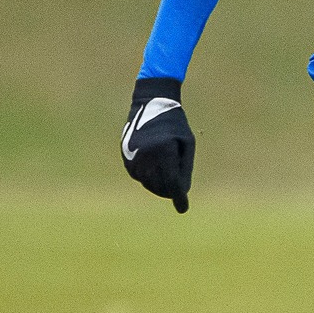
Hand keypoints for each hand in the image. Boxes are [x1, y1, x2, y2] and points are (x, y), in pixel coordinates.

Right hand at [121, 77, 193, 212]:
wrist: (151, 104)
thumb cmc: (175, 124)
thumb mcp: (187, 143)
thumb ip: (184, 168)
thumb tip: (181, 191)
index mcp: (164, 150)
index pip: (172, 182)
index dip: (178, 197)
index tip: (183, 208)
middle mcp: (146, 155)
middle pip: (159, 185)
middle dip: (169, 191)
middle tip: (177, 191)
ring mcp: (133, 156)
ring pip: (147, 183)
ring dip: (158, 185)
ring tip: (167, 177)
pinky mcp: (126, 157)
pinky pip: (139, 176)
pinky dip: (148, 177)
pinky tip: (155, 169)